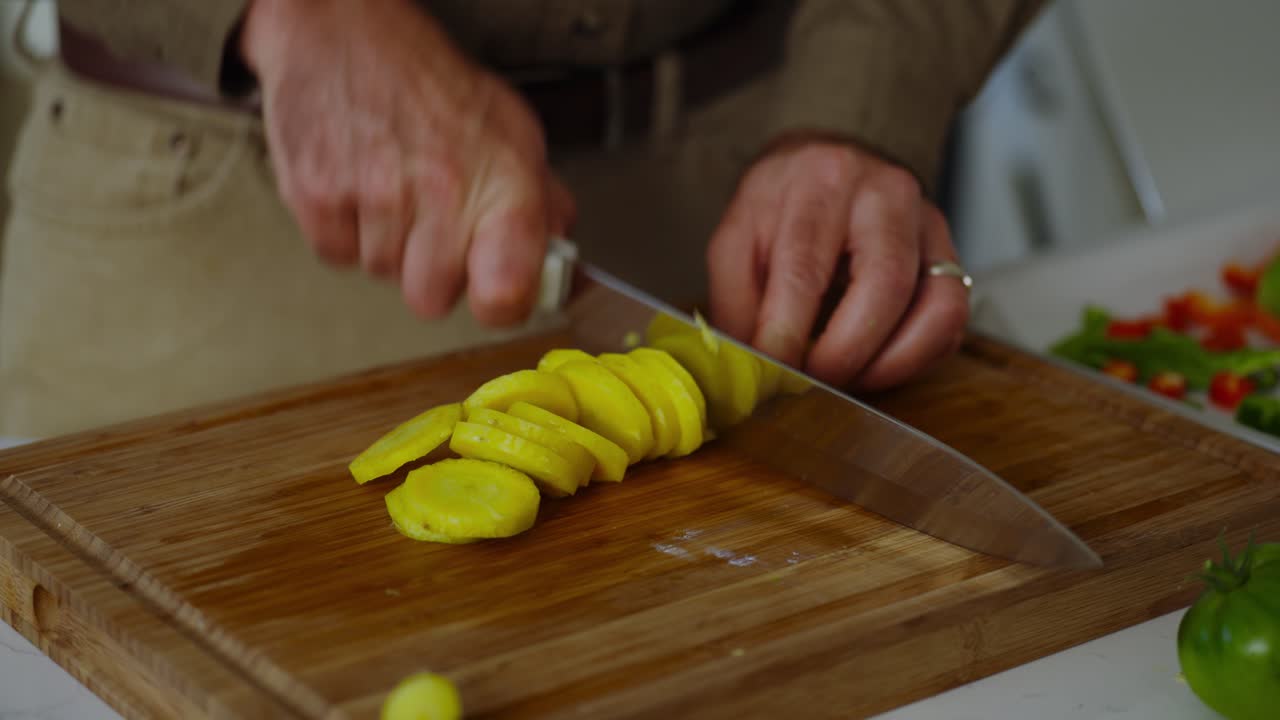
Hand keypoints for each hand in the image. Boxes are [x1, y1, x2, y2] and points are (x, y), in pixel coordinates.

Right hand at [239, 0, 574, 325]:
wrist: (345, 31)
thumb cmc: (432, 83)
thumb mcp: (511, 130)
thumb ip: (541, 202)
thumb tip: (560, 265)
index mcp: (502, 180)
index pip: (507, 290)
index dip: (501, 304)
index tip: (496, 294)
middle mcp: (441, 189)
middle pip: (431, 298)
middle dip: (431, 271)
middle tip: (431, 222)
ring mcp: (374, 194)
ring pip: (382, 274)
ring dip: (388, 244)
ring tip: (393, 186)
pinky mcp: (317, 196)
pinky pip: (337, 256)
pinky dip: (345, 230)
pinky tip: (359, 184)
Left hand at [707, 139, 968, 390]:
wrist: (827, 165)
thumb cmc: (781, 207)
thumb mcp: (738, 240)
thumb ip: (737, 302)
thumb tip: (752, 368)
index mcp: (822, 182)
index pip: (806, 268)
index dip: (788, 332)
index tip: (773, 370)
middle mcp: (887, 195)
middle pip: (886, 285)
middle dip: (846, 353)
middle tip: (814, 381)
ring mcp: (929, 225)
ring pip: (938, 307)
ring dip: (891, 362)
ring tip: (849, 377)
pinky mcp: (950, 256)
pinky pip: (951, 322)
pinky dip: (916, 358)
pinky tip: (876, 363)